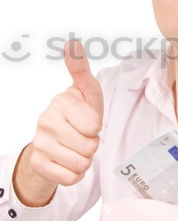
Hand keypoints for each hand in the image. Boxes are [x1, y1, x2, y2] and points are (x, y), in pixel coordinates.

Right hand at [29, 39, 103, 185]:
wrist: (53, 141)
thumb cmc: (77, 113)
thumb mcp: (86, 91)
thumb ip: (81, 69)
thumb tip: (72, 42)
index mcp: (61, 101)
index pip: (94, 125)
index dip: (96, 126)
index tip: (87, 120)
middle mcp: (46, 120)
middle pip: (90, 146)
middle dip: (92, 145)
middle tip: (81, 136)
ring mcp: (40, 143)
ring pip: (82, 163)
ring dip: (85, 160)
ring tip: (75, 147)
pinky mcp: (38, 163)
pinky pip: (71, 177)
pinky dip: (75, 174)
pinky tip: (66, 161)